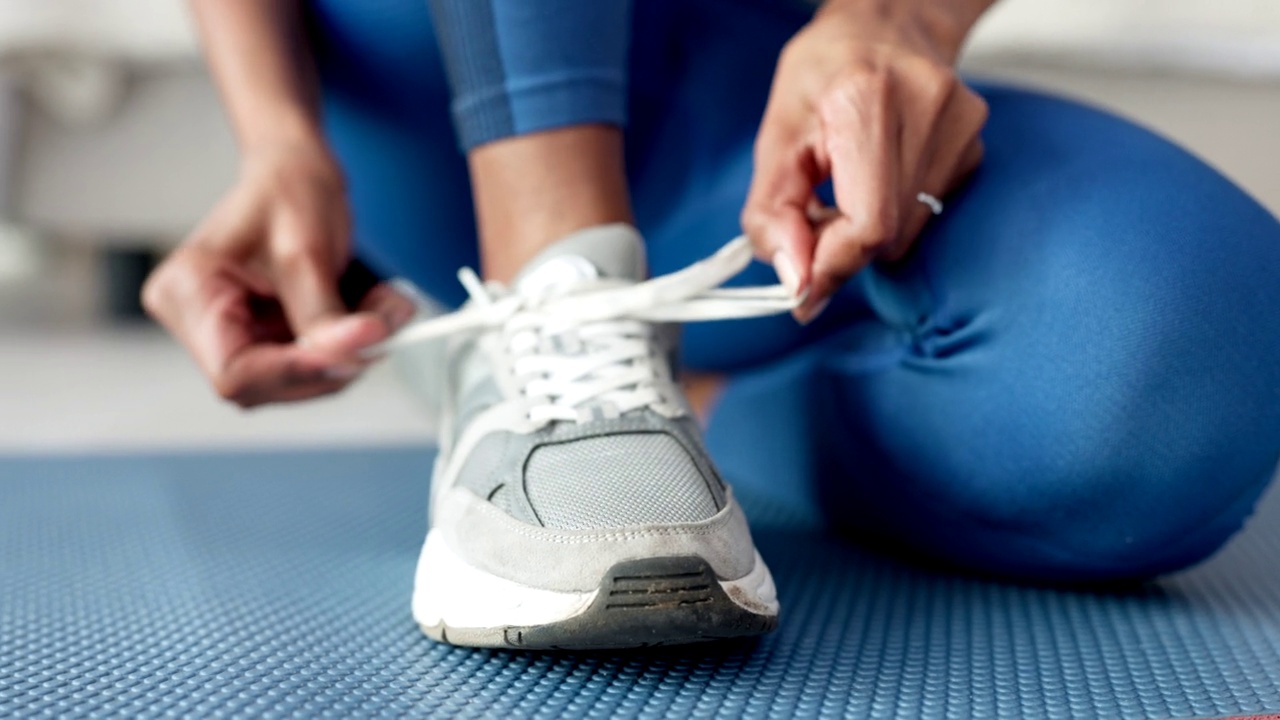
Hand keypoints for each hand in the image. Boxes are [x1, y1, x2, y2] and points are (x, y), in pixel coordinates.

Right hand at [143, 143, 414, 406]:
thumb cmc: (286, 190)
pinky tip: (370, 313)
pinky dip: (348, 346)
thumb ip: (324, 313)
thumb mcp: (307, 250)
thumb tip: (351, 356)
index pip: (234, 371)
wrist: (295, 169)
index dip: (296, 372)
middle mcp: (199, 323)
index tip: (352, 354)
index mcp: (187, 294)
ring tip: (384, 310)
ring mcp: (232, 335)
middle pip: (267, 384)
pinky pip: (311, 364)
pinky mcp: (264, 339)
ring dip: (350, 354)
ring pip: (297, 380)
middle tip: (385, 328)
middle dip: (333, 362)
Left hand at [742, 0, 989, 322]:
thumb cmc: (825, 72)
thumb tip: (793, 278)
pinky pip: (926, 212)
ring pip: (907, 231)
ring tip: (846, 188)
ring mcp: (961, 129)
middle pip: (886, 235)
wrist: (887, 24)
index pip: (867, 223)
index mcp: (866, 102)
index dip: (832, 265)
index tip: (802, 285)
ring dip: (866, 231)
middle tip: (813, 221)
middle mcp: (926, 111)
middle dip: (840, 247)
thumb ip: (772, 212)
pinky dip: (892, 213)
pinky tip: (879, 176)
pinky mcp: (974, 147)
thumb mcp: (776, 136)